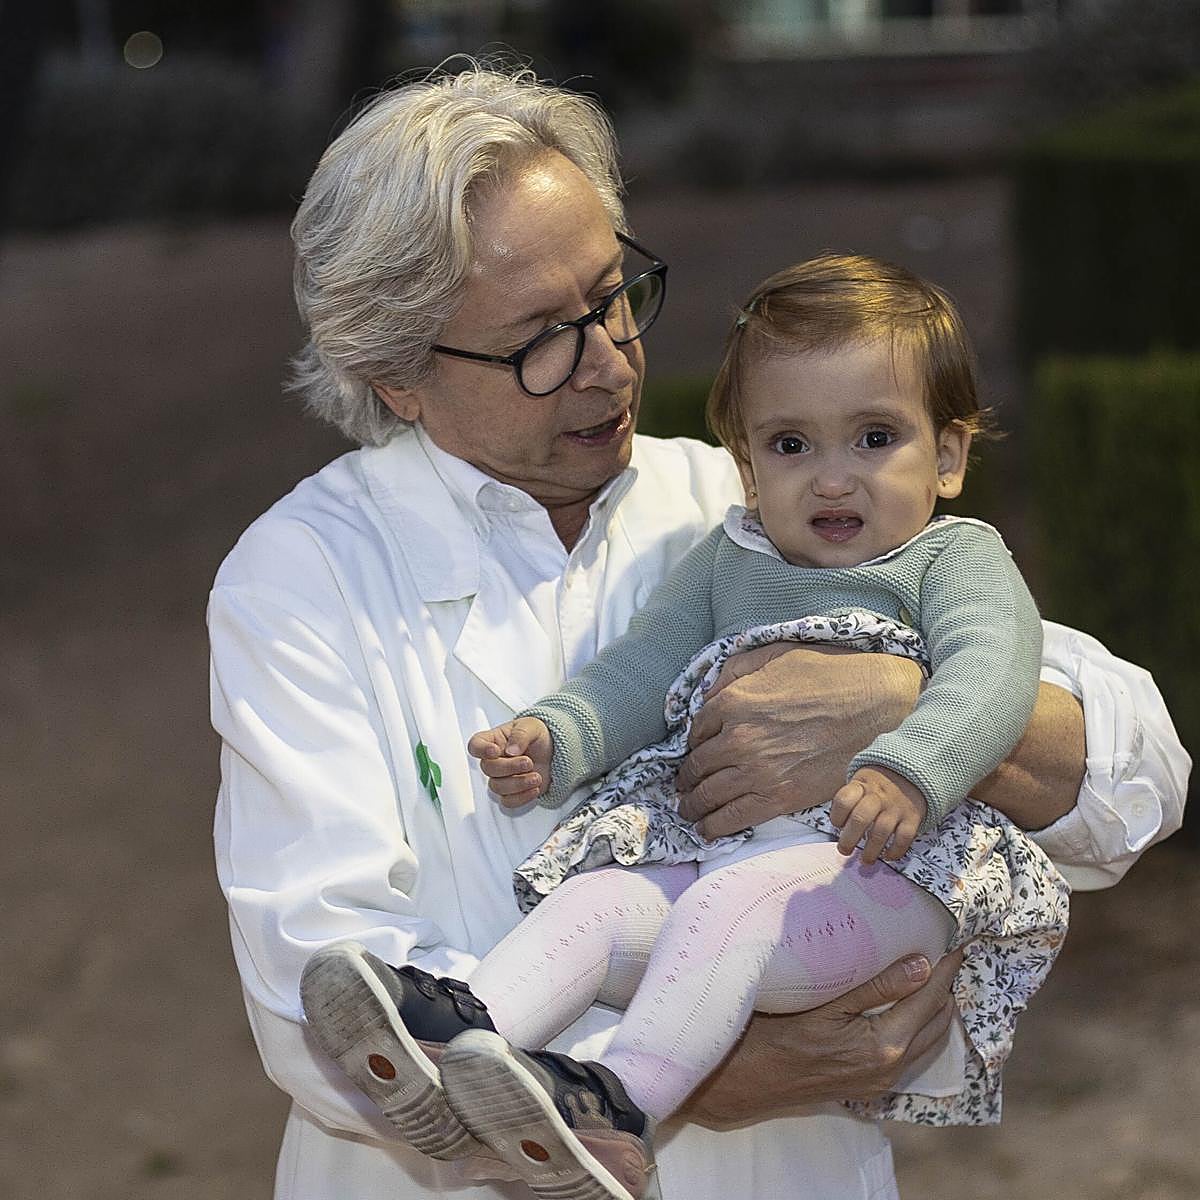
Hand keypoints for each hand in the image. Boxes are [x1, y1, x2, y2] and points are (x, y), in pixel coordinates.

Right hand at [466, 717, 552, 806]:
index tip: (495, 751)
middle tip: (529, 762)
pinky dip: (522, 797)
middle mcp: (494, 760)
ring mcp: (502, 777)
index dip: (481, 750)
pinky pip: (508, 801)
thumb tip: (511, 749)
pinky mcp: (512, 792)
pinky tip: (534, 788)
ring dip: (518, 783)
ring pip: (497, 787)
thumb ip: (520, 735)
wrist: (553, 753)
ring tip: (536, 776)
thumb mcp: (532, 726)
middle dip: (509, 767)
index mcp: (494, 740)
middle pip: (488, 768)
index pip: (475, 745)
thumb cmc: (537, 736)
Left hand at [675, 644, 922, 839]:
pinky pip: (735, 817)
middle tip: (682, 789)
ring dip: (693, 807)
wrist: (875, 705)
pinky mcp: (780, 797)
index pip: (696, 730)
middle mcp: (737, 738)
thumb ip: (735, 670)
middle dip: (686, 781)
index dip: (692, 744)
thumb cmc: (829, 674)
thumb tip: (709, 692)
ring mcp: (757, 771)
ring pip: (709, 796)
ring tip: (689, 811)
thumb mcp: (775, 654)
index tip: (694, 752)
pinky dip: (714, 827)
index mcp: (733, 701)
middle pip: (697, 768)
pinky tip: (707, 829)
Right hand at [682, 949, 962, 1127]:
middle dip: (947, 988)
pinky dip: (922, 1028)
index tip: (959, 944)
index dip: (947, 971)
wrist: (752, 1080)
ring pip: (930, 1042)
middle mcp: (891, 1068)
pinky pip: (914, 1054)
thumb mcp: (828, 1004)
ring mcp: (883, 1080)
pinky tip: (913, 1008)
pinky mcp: (872, 1085)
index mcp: (884, 1045)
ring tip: (937, 976)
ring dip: (937, 1009)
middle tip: (950, 954)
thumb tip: (923, 964)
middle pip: (938, 1023)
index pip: (929, 1000)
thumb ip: (877, 986)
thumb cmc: (780, 1035)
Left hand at [831, 766, 926, 863]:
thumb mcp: (860, 783)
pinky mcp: (912, 817)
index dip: (837, 816)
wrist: (910, 774)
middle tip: (844, 850)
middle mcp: (878, 796)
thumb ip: (849, 803)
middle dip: (849, 839)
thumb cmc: (878, 785)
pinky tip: (887, 856)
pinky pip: (904, 837)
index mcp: (861, 786)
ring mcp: (896, 807)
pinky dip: (895, 851)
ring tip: (865, 859)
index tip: (837, 825)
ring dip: (871, 850)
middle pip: (860, 818)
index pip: (844, 800)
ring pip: (881, 831)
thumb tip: (839, 830)